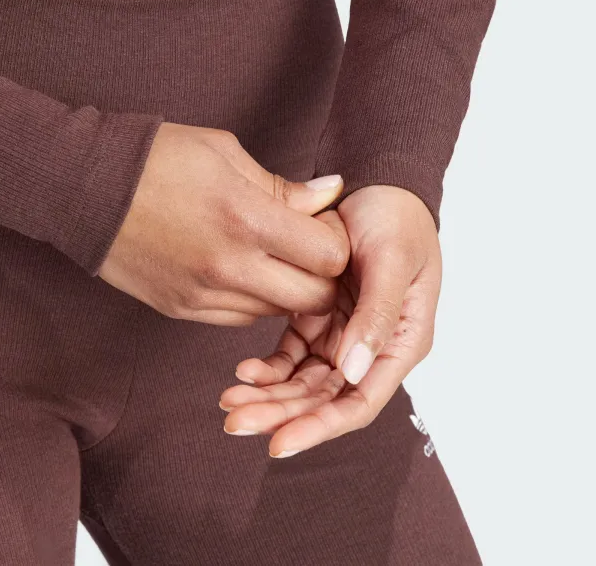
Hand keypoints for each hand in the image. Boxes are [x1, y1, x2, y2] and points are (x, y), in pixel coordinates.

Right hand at [98, 122, 349, 325]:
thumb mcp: (225, 153)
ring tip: (270, 255)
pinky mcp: (182, 310)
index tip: (323, 224)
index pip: (330, 256)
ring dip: (286, 288)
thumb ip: (283, 186)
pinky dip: (251, 299)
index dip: (336, 241)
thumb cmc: (156, 158)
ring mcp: (203, 295)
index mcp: (246, 218)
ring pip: (276, 312)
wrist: (84, 187)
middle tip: (307, 247)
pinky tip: (240, 269)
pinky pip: (239, 319)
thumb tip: (329, 195)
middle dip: (323, 276)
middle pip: (313, 298)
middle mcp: (229, 267)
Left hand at [219, 185, 440, 455]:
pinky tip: (244, 369)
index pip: (359, 401)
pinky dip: (268, 365)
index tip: (279, 442)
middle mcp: (371, 348)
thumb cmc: (397, 221)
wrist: (377, 188)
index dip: (320, 427)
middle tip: (236, 422)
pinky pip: (291, 353)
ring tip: (229, 402)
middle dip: (281, 415)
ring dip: (269, 395)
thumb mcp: (392, 261)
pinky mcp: (319, 318)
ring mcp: (343, 335)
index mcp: (400, 342)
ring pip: (303, 381)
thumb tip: (354, 372)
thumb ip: (376, 316)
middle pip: (324, 398)